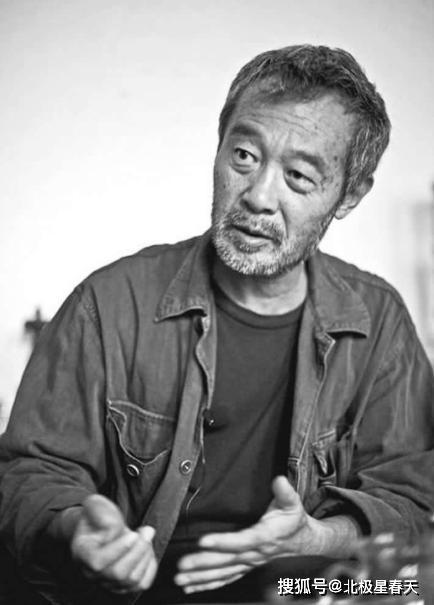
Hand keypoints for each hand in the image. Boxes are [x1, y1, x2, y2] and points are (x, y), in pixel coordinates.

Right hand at [70, 494, 157, 592]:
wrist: (101, 527)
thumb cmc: (98, 516)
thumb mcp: (95, 505)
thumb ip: (100, 511)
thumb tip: (114, 528)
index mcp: (82, 553)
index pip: (97, 562)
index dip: (118, 550)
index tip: (133, 533)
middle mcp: (92, 573)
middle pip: (118, 574)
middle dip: (138, 550)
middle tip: (148, 530)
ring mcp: (108, 582)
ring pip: (132, 580)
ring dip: (145, 555)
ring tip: (146, 536)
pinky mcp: (124, 585)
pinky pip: (142, 584)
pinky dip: (150, 566)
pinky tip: (147, 549)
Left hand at [174, 476, 326, 593]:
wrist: (302, 541)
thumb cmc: (293, 520)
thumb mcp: (292, 504)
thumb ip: (285, 492)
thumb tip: (278, 480)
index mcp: (264, 537)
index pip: (241, 541)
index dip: (222, 542)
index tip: (203, 541)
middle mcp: (254, 554)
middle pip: (226, 560)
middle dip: (203, 563)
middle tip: (183, 564)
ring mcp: (249, 563)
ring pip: (223, 573)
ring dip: (201, 577)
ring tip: (181, 579)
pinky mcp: (245, 566)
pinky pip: (225, 578)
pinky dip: (208, 584)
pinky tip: (191, 586)